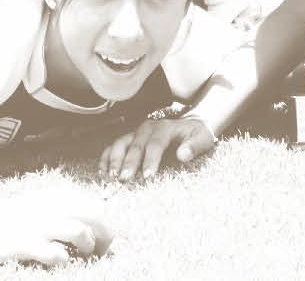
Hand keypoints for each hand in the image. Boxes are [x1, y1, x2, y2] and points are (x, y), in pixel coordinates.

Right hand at [0, 192, 113, 265]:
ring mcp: (38, 226)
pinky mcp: (25, 244)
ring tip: (82, 254)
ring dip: (87, 246)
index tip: (103, 240)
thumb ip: (66, 208)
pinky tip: (58, 259)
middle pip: (95, 216)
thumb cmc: (13, 217)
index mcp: (58, 196)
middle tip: (100, 250)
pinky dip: (63, 259)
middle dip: (105, 235)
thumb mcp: (42, 203)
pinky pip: (55, 254)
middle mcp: (51, 207)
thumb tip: (95, 220)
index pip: (97, 206)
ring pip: (79, 232)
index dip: (107, 225)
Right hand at [99, 114, 214, 180]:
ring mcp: (136, 132)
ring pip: (120, 144)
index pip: (155, 144)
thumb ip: (194, 146)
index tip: (147, 176)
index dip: (150, 160)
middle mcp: (148, 128)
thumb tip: (183, 155)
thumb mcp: (202, 139)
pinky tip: (103, 171)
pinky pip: (114, 146)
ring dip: (114, 160)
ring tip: (111, 177)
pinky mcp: (130, 138)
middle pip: (135, 146)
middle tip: (124, 180)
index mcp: (165, 128)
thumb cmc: (196, 135)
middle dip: (129, 163)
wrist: (190, 125)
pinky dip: (106, 157)